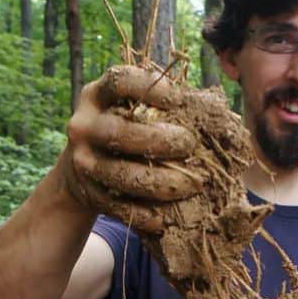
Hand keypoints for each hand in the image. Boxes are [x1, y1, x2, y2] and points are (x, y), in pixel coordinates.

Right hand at [61, 65, 200, 230]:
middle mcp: (83, 125)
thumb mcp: (131, 108)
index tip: (178, 99)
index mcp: (97, 95)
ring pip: (121, 174)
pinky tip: (165, 217)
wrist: (80, 173)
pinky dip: (144, 213)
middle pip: (119, 133)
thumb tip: (217, 112)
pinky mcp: (87, 193)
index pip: (119, 81)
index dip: (149, 87)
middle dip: (160, 141)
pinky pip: (118, 206)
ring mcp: (81, 161)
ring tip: (192, 185)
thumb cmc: (125, 129)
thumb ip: (163, 106)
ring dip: (160, 182)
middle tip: (191, 145)